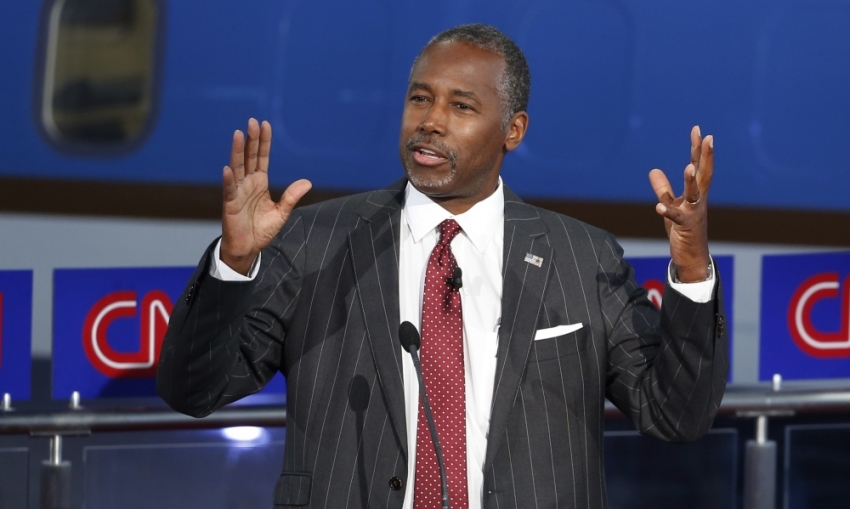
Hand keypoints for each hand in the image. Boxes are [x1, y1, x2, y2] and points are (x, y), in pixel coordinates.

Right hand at [220, 118, 311, 274]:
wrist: (248, 248)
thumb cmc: (261, 230)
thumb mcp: (282, 212)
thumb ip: (292, 197)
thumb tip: (307, 182)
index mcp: (260, 183)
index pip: (262, 158)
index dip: (263, 142)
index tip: (265, 125)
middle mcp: (247, 184)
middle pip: (249, 157)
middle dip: (251, 140)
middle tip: (253, 121)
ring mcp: (237, 193)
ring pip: (237, 168)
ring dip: (238, 151)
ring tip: (239, 134)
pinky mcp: (230, 205)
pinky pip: (229, 190)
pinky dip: (228, 180)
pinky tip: (228, 169)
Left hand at [648, 125, 713, 281]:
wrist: (691, 256)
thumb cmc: (683, 229)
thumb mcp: (671, 205)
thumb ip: (663, 188)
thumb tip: (654, 170)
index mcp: (696, 193)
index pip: (698, 166)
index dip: (698, 148)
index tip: (698, 129)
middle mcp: (698, 200)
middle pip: (703, 174)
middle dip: (705, 156)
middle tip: (708, 137)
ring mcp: (693, 213)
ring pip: (694, 194)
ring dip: (691, 181)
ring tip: (688, 166)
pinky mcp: (685, 227)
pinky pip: (676, 218)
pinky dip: (668, 211)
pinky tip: (659, 207)